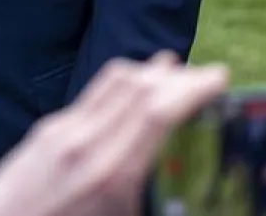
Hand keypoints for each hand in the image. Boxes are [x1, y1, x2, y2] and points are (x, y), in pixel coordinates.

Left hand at [0, 52, 229, 215]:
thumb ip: (148, 193)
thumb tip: (179, 176)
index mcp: (111, 176)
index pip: (157, 111)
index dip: (192, 88)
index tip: (220, 77)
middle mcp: (86, 145)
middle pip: (139, 89)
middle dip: (178, 76)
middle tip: (207, 76)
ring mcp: (62, 133)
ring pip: (113, 83)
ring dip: (149, 73)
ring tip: (176, 74)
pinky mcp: (45, 131)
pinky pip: (92, 97)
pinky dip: (121, 86)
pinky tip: (133, 92)